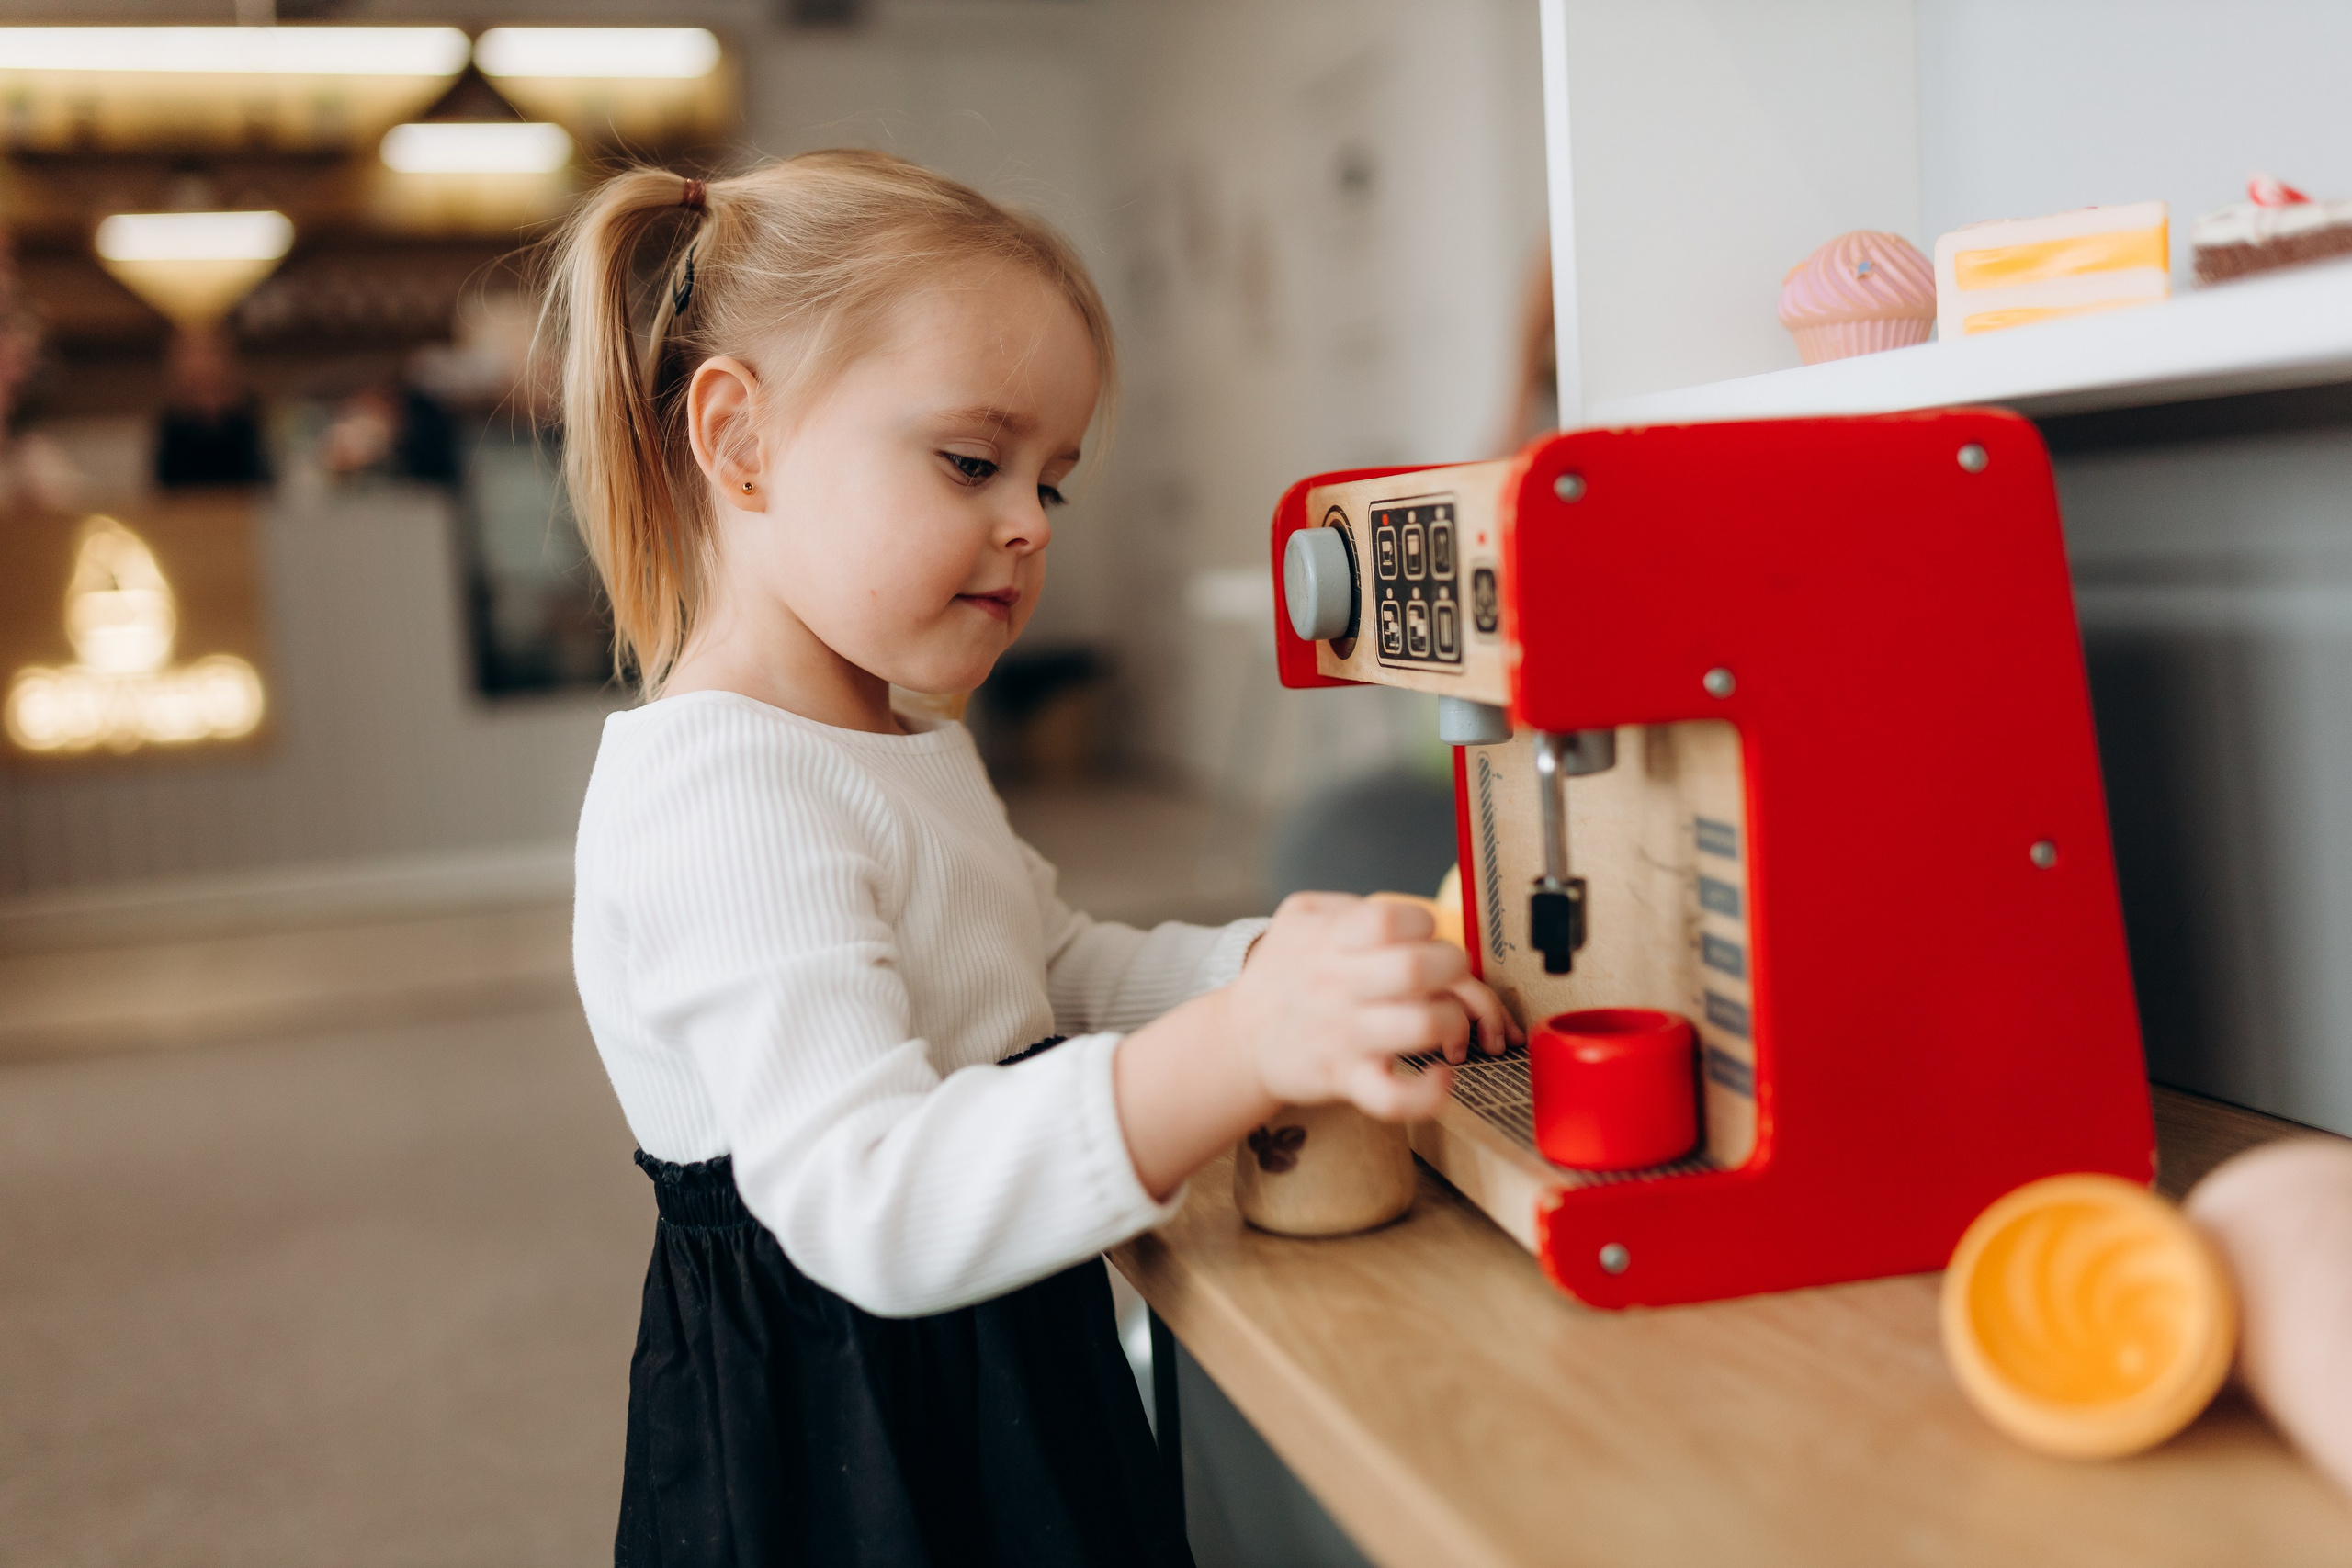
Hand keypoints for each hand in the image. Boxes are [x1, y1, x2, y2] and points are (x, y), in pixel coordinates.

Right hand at [1226, 892, 1520, 1121]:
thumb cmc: (1282, 973)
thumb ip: (1352, 905)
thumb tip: (1414, 918)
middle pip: (1419, 968)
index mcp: (1330, 940)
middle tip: (1450, 980)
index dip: (1424, 924)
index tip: (1422, 939)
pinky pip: (1396, 1098)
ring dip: (1455, 1024)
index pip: (1392, 918)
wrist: (1239, 1038)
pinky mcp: (1346, 1081)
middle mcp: (1338, 985)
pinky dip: (1431, 1092)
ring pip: (1424, 1026)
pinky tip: (1441, 1076)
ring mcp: (1344, 1037)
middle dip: (1455, 970)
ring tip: (1451, 1026)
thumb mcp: (1298, 916)